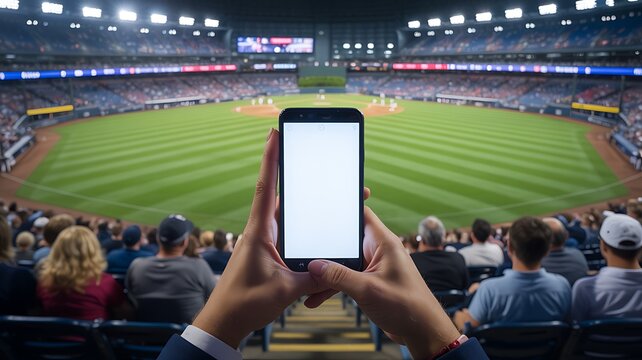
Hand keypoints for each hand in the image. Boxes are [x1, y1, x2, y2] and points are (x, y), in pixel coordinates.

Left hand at [192, 128, 321, 347]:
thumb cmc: (244, 303)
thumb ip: (313, 277)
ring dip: (304, 203)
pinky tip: (318, 225)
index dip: (271, 158)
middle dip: (299, 176)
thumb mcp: (284, 290)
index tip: (274, 133)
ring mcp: (264, 241)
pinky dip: (302, 225)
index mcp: (259, 231)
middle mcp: (260, 230)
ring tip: (328, 192)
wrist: (224, 321)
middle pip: (282, 195)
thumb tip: (336, 267)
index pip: (266, 186)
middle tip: (318, 160)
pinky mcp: (267, 252)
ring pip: (288, 214)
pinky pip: (288, 232)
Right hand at [306, 208, 460, 359]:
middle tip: (304, 251)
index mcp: (383, 242)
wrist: (422, 331)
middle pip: (347, 240)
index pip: (361, 214)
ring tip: (306, 281)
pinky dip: (334, 285)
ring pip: (344, 262)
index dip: (342, 209)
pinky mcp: (371, 281)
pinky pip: (347, 277)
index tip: (320, 209)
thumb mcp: (367, 290)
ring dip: (327, 272)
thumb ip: (339, 277)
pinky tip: (317, 297)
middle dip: (326, 247)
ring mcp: (374, 266)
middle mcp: (379, 250)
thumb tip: (315, 266)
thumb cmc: (407, 307)